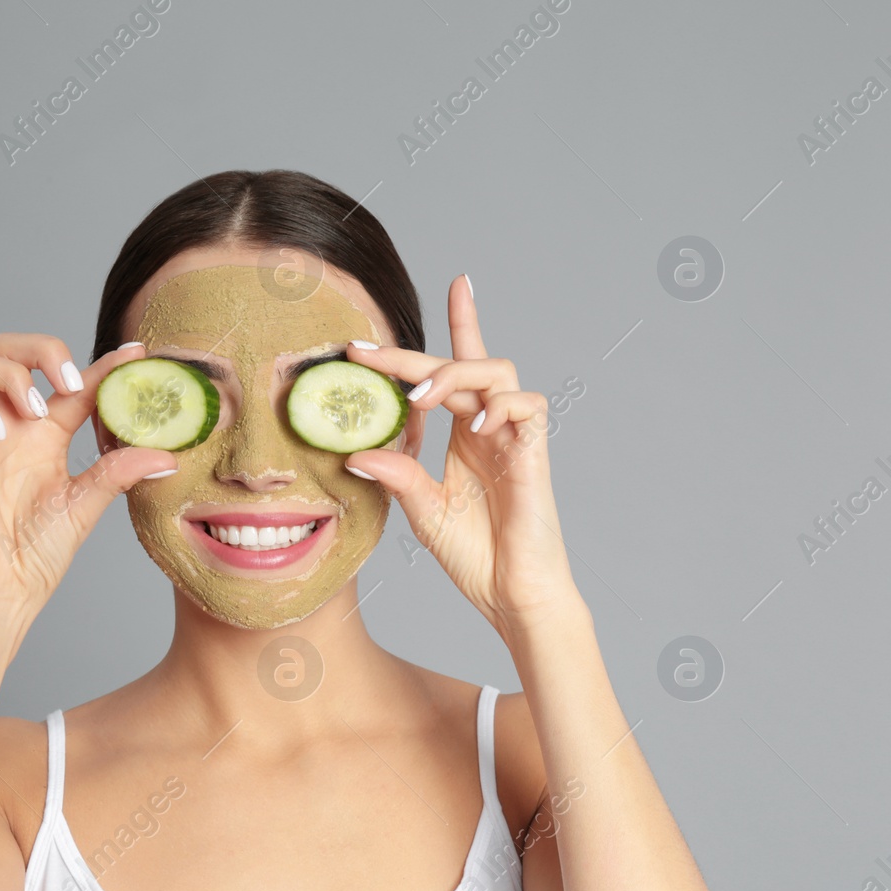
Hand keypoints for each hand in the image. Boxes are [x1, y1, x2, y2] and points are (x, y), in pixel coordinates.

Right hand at [0, 335, 176, 638]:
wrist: (4, 587)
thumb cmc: (37, 551)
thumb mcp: (88, 503)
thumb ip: (120, 471)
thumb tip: (168, 456)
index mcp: (48, 434)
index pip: (74, 380)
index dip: (104, 362)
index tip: (136, 353)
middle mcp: (13, 424)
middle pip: (10, 347)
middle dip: (41, 347)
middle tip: (68, 382)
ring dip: (9, 373)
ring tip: (36, 412)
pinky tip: (0, 434)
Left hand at [344, 275, 582, 634]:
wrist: (513, 594)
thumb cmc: (476, 556)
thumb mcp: (422, 510)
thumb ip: (396, 475)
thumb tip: (355, 451)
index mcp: (465, 434)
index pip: (453, 368)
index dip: (451, 326)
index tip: (430, 296)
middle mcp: (490, 427)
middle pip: (461, 364)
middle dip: (415, 355)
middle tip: (371, 354)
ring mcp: (514, 436)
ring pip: (497, 371)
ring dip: (454, 374)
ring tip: (419, 399)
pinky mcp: (535, 452)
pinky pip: (528, 405)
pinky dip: (501, 405)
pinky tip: (475, 426)